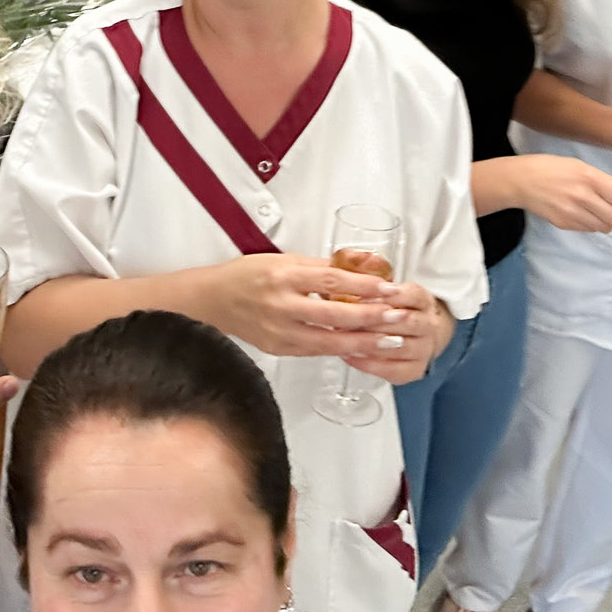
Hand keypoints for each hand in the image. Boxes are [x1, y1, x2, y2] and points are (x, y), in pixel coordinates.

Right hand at [208, 253, 427, 361]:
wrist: (211, 301)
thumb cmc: (247, 276)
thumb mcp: (282, 260)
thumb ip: (320, 267)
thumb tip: (359, 267)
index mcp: (284, 277)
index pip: (332, 281)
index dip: (364, 286)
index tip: (390, 288)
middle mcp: (282, 306)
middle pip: (335, 315)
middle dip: (372, 318)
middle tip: (399, 318)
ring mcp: (280, 332)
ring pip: (330, 341)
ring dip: (364, 341)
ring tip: (391, 340)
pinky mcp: (279, 349)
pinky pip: (317, 351)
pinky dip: (342, 350)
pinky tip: (362, 349)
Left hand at [342, 281, 447, 383]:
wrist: (423, 334)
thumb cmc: (399, 309)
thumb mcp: (392, 289)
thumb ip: (373, 281)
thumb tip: (347, 262)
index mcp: (423, 300)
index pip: (413, 295)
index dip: (393, 294)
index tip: (369, 293)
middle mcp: (428, 325)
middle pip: (406, 322)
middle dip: (375, 320)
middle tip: (347, 316)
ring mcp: (424, 349)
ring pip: (399, 347)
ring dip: (370, 342)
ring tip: (344, 336)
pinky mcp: (415, 370)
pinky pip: (393, 370)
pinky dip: (369, 364)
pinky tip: (350, 355)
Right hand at [508, 153, 611, 232]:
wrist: (520, 181)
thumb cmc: (551, 168)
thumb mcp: (579, 166)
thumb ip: (601, 181)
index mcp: (589, 177)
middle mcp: (583, 197)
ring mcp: (573, 213)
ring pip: (605, 227)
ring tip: (611, 216)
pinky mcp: (565, 224)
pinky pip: (589, 229)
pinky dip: (595, 225)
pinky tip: (591, 216)